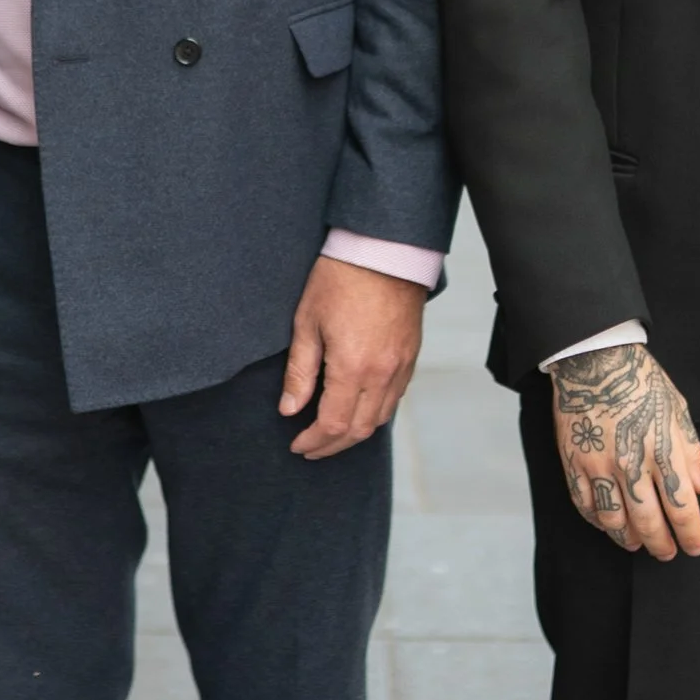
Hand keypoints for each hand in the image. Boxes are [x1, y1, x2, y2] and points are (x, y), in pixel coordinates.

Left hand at [279, 256, 426, 459]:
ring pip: (380, 418)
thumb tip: (289, 409)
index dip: (314, 441)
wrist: (384, 250)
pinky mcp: (411, 356)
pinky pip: (395, 398)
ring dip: (355, 433)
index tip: (297, 445)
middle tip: (311, 449)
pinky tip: (358, 409)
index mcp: (353, 367)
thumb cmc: (341, 278)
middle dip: (333, 446)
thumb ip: (299, 371)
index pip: (333, 424)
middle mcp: (382, 374)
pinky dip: (375, 412)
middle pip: (359, 430)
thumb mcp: (307, 322)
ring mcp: (401, 366)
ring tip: (331, 434)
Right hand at [549, 341, 699, 559]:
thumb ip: (691, 451)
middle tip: (667, 553)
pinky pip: (585, 504)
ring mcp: (599, 466)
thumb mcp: (677, 409)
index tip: (695, 547)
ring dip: (628, 538)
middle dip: (661, 544)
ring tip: (636, 543)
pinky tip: (607, 524)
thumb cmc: (640, 381)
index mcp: (662, 451)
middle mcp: (631, 463)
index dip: (691, 534)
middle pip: (649, 521)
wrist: (593, 359)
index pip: (682, 507)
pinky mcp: (574, 463)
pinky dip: (597, 521)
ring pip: (614, 520)